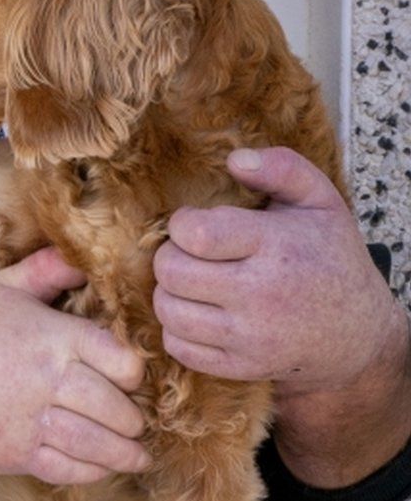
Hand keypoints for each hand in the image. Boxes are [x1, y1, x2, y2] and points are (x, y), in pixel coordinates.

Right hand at [0, 247, 149, 484]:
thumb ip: (43, 271)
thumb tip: (81, 256)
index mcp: (51, 338)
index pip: (119, 360)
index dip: (133, 371)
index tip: (131, 374)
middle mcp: (49, 381)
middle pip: (116, 407)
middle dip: (132, 417)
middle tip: (137, 418)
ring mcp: (36, 422)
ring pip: (100, 443)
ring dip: (125, 451)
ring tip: (135, 451)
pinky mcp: (23, 455)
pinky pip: (73, 469)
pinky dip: (95, 471)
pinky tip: (104, 465)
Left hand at [153, 146, 400, 393]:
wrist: (357, 335)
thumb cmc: (330, 259)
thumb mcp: (320, 202)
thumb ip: (282, 169)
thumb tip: (235, 158)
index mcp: (276, 247)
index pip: (195, 234)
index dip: (182, 223)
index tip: (195, 224)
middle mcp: (261, 296)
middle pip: (171, 272)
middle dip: (169, 255)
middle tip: (189, 253)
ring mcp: (250, 337)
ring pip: (168, 311)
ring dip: (169, 292)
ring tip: (191, 281)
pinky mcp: (240, 367)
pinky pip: (178, 347)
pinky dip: (177, 328)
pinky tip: (198, 311)